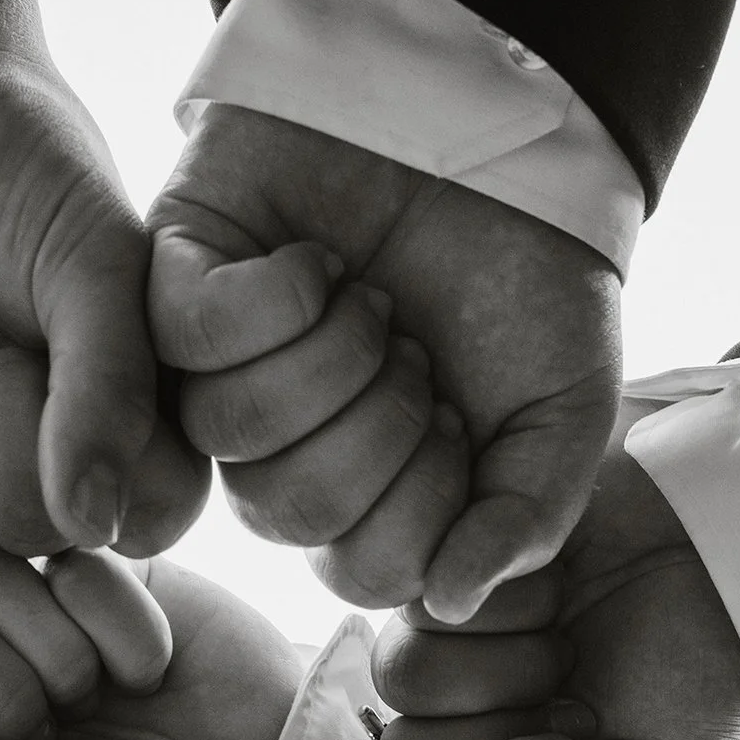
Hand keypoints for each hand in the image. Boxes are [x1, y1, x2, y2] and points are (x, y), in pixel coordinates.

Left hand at [0, 0, 205, 553]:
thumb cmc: (21, 163)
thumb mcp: (95, 262)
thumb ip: (111, 387)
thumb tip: (93, 525)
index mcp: (128, 425)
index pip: (141, 520)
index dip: (107, 462)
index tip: (83, 357)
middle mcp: (38, 462)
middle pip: (28, 531)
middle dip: (4, 420)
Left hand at [146, 104, 621, 620]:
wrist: (497, 137)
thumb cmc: (529, 282)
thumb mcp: (565, 414)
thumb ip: (525, 520)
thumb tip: (452, 603)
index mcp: (366, 498)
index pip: (368, 571)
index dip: (427, 505)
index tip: (467, 421)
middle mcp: (280, 451)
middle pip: (291, 512)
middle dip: (381, 423)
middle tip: (418, 349)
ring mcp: (217, 373)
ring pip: (233, 426)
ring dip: (330, 355)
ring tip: (372, 301)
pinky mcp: (174, 284)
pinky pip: (189, 338)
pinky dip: (276, 298)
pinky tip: (319, 265)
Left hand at [371, 436, 739, 739]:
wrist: (734, 572)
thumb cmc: (695, 683)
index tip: (557, 732)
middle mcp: (453, 674)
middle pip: (404, 689)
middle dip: (494, 685)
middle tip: (565, 666)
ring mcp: (454, 599)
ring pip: (417, 620)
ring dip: (504, 627)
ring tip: (564, 613)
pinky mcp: (468, 530)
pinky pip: (446, 556)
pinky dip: (507, 569)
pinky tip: (557, 568)